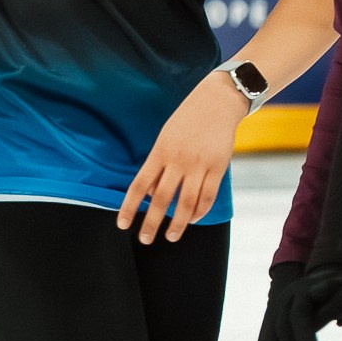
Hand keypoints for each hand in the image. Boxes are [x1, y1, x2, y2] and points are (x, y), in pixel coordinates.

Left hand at [119, 71, 246, 242]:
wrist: (217, 101)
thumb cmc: (187, 120)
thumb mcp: (165, 138)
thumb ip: (157, 166)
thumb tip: (151, 195)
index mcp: (160, 152)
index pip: (139, 186)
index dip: (129, 207)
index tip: (122, 225)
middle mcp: (178, 160)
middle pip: (162, 199)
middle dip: (152, 223)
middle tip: (146, 239)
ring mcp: (199, 164)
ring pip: (187, 202)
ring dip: (178, 223)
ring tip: (172, 236)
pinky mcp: (219, 166)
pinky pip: (208, 195)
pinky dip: (200, 210)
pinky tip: (193, 218)